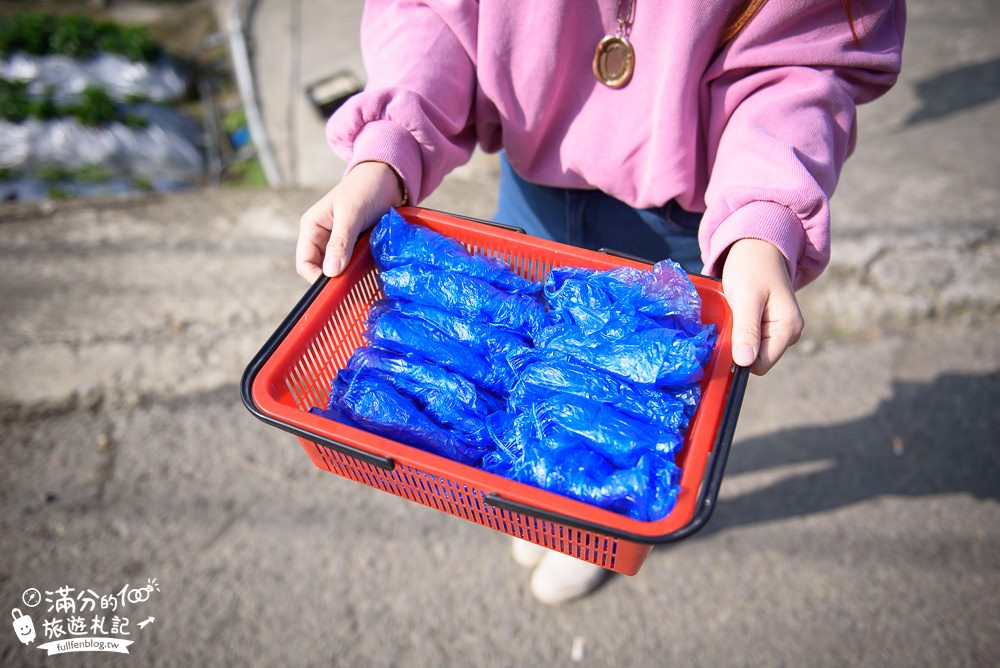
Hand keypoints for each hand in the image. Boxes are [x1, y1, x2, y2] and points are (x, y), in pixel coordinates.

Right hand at [296, 161, 403, 282]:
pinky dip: (362, 268)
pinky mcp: (356, 245)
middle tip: (355, 285)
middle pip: (321, 269)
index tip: (337, 287)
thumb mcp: (351, 214)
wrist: (387, 177)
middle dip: (336, 278)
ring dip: (351, 274)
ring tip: (366, 277)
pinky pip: (354, 263)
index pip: (304, 262)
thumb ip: (340, 242)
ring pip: (339, 268)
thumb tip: (330, 272)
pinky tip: (373, 270)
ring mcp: (339, 242)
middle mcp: (322, 237)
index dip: (316, 278)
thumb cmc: (365, 189)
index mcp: (312, 228)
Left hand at [721, 238, 803, 375]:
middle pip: (756, 359)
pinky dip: (739, 330)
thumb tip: (744, 362)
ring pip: (752, 350)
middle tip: (731, 317)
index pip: (761, 364)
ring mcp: (780, 330)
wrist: (756, 246)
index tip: (728, 334)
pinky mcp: (769, 325)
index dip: (741, 355)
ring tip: (735, 311)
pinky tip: (738, 312)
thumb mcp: (746, 298)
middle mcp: (789, 333)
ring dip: (738, 336)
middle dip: (739, 344)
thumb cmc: (751, 267)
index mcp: (789, 329)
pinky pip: (750, 339)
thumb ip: (746, 330)